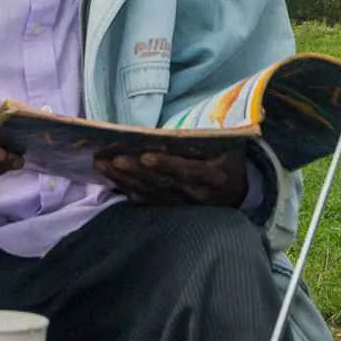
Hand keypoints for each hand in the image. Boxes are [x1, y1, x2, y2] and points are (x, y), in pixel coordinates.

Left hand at [93, 144, 248, 206]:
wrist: (238, 192)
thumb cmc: (228, 158)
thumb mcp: (227, 144)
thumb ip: (203, 138)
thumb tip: (171, 129)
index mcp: (215, 176)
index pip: (188, 170)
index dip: (166, 164)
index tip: (144, 156)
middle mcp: (199, 195)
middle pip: (163, 183)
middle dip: (134, 171)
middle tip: (109, 159)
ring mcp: (185, 206)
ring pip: (151, 193)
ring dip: (125, 179)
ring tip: (103, 164)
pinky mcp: (174, 211)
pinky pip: (149, 202)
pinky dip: (129, 190)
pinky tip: (112, 179)